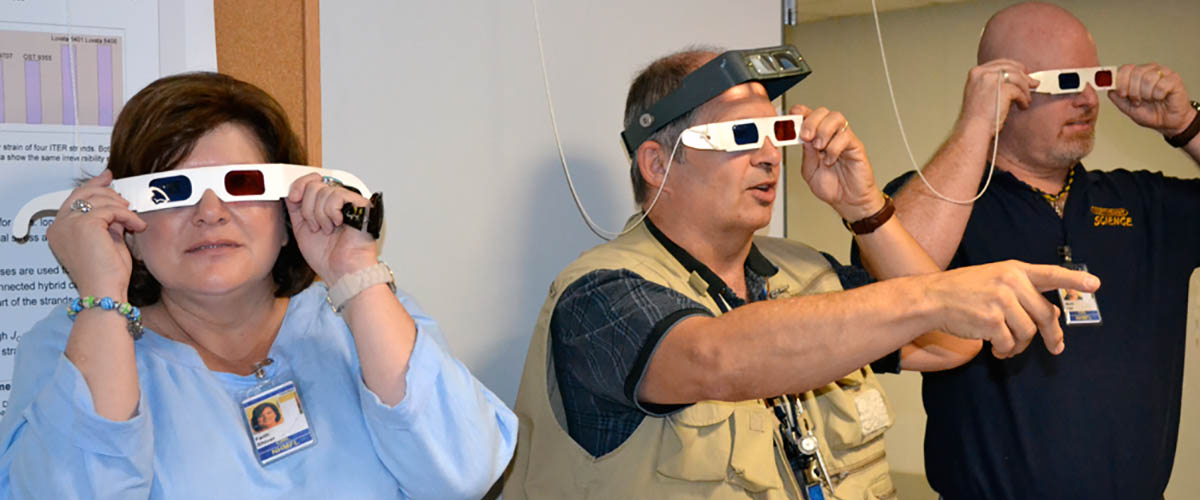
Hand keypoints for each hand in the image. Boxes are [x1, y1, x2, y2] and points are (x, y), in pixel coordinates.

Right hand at [46, 169, 146, 298]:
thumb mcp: (106, 240)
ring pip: (100, 200)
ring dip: (122, 207)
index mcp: (59, 230)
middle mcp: (59, 225)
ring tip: (133, 219)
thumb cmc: (107, 274)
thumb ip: (107, 221)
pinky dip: (128, 216)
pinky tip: (137, 226)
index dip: (92, 186)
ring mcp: (69, 224)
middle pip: (83, 193)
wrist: (105, 290)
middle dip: (107, 191)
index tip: (107, 178)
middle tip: (126, 197)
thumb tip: (116, 204)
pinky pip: (112, 210)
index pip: (74, 199)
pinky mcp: (84, 224)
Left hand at [286, 173, 378, 283]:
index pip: (310, 181)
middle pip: (314, 185)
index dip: (299, 185)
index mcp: (324, 205)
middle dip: (309, 209)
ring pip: (324, 191)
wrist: (341, 271)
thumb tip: (290, 191)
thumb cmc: (326, 256)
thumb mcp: (300, 228)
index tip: (293, 197)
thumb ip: (295, 208)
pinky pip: (337, 196)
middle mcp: (338, 201)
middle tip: (316, 227)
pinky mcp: (361, 204)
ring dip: (320, 215)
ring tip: (328, 229)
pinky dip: (331, 213)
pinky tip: (337, 224)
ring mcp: (350, 202)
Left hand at [790, 104, 882, 220]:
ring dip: (823, 130)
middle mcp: (831, 136)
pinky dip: (834, 147)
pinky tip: (830, 160)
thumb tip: (802, 137)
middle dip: (811, 121)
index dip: (801, 112)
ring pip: (836, 118)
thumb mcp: (810, 171)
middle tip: (805, 136)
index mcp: (817, 138)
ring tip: (819, 147)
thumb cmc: (831, 186)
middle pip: (823, 112)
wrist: (848, 201)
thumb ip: (806, 154)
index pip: (810, 116)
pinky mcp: (856, 147)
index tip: (791, 116)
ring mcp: (844, 139)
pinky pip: (846, 136)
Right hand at [921, 260, 1099, 357]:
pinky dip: (1005, 351)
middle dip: (1053, 335)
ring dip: (1020, 345)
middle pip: (1046, 314)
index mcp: (1014, 270)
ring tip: (1007, 346)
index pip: (1051, 273)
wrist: (932, 298)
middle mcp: (1010, 282)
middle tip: (1056, 347)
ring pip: (1028, 332)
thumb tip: (1051, 318)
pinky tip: (996, 349)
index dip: (1074, 279)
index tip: (1095, 285)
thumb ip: (1021, 292)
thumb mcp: (993, 279)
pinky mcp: (991, 320)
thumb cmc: (962, 290)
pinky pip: (1009, 344)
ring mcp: (1001, 301)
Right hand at [955, 59, 1035, 135]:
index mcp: (976, 73)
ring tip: (1026, 99)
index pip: (999, 63)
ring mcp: (992, 80)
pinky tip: (1023, 105)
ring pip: (1017, 77)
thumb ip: (992, 83)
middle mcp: (983, 73)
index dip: (1014, 68)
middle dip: (1024, 76)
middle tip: (1032, 83)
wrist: (973, 129)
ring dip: (1025, 89)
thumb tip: (1013, 80)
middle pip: (1011, 67)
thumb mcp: (980, 93)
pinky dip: (1024, 99)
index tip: (1022, 73)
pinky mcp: (1003, 89)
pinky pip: (1019, 91)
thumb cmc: (976, 118)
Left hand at [1109, 63, 1194, 135]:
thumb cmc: (1150, 113)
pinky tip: (1161, 98)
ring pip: (1148, 78)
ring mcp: (1163, 73)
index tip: (1122, 94)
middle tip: (1138, 101)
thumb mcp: (1127, 107)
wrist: (1167, 123)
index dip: (1121, 82)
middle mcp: (1149, 70)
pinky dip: (1158, 95)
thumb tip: (1107, 86)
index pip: (1125, 68)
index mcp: (1137, 74)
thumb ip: (1116, 96)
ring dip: (1146, 94)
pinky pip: (1161, 85)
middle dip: (1133, 92)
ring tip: (1150, 100)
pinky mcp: (1174, 79)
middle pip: (1135, 73)